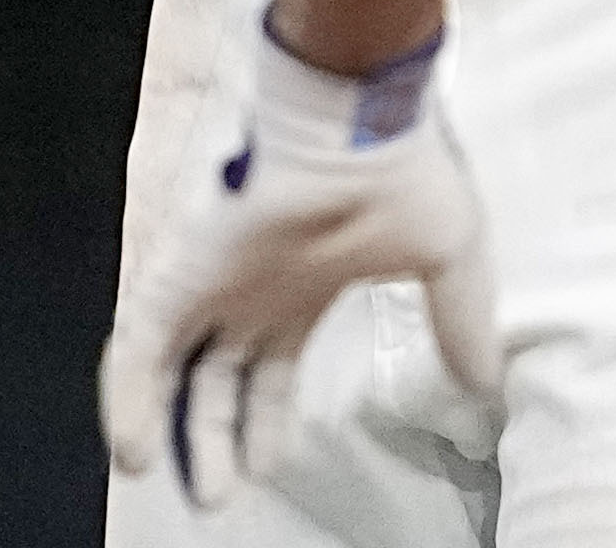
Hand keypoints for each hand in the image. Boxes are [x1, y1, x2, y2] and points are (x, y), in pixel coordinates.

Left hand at [98, 21, 500, 509]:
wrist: (359, 120)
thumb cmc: (403, 169)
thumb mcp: (449, 263)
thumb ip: (461, 324)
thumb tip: (485, 382)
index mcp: (305, 287)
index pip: (273, 371)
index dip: (267, 421)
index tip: (268, 467)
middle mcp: (254, 287)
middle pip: (218, 379)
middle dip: (217, 440)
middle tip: (219, 494)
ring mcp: (215, 279)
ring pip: (170, 368)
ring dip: (169, 427)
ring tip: (170, 482)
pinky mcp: (184, 270)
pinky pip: (137, 343)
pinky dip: (129, 398)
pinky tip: (136, 446)